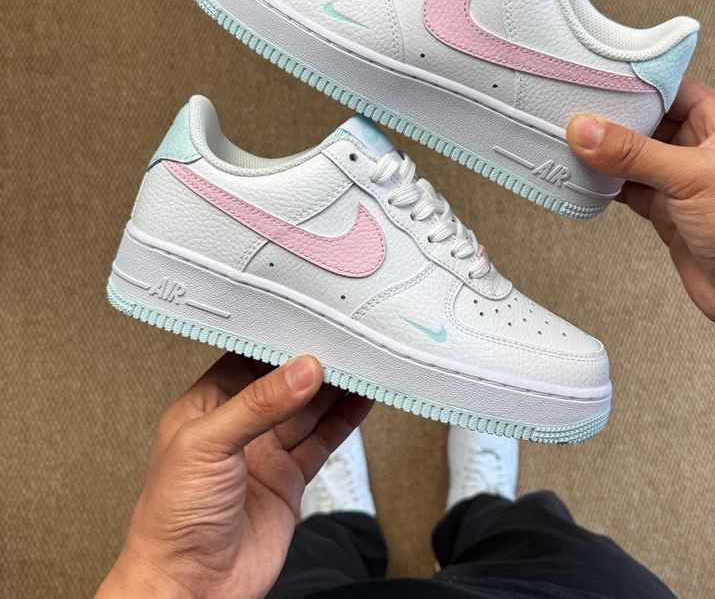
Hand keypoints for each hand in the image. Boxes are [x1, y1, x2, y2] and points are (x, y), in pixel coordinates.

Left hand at [96, 353, 371, 598]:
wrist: (189, 590)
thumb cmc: (171, 522)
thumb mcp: (207, 445)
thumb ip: (258, 405)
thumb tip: (301, 370)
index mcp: (206, 407)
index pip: (248, 360)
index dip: (279, 343)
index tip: (310, 324)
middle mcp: (238, 427)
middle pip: (284, 383)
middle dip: (314, 363)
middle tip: (345, 341)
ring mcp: (265, 453)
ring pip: (308, 409)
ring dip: (335, 388)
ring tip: (361, 362)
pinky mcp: (289, 479)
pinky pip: (322, 440)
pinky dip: (344, 420)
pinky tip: (361, 400)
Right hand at [567, 78, 714, 405]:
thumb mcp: (695, 176)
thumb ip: (636, 153)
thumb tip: (590, 132)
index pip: (670, 88)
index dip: (635, 84)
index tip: (599, 81)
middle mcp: (703, 148)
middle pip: (646, 122)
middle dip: (612, 120)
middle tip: (578, 114)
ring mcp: (683, 182)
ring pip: (633, 157)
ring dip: (605, 154)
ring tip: (574, 144)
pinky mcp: (667, 211)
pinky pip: (628, 188)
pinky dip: (606, 184)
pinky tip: (589, 178)